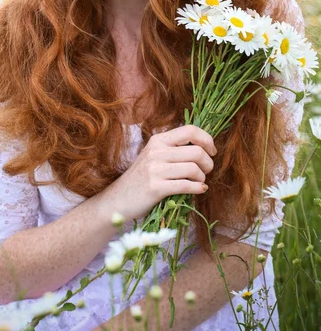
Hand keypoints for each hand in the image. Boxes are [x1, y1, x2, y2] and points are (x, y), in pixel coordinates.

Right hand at [101, 124, 216, 222]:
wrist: (118, 199)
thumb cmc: (141, 178)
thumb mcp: (154, 155)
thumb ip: (173, 149)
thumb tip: (204, 146)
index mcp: (158, 140)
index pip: (190, 130)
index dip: (207, 139)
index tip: (212, 151)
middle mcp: (156, 151)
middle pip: (197, 151)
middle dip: (208, 163)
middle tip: (206, 171)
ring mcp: (155, 169)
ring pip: (194, 169)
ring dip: (202, 177)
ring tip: (199, 182)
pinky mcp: (156, 187)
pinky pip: (187, 185)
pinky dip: (198, 188)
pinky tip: (198, 189)